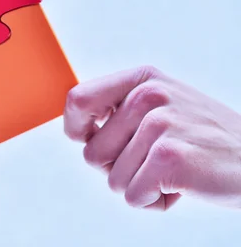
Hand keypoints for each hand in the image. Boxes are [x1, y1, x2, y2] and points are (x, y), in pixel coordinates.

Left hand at [63, 65, 240, 210]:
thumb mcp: (163, 105)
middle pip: (91, 151)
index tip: (90, 141)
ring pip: (112, 179)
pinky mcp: (170, 157)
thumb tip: (75, 129)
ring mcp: (160, 124)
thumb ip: (120, 109)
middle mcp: (148, 95)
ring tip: (173, 171)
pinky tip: (182, 186)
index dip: (76, 129)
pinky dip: (155, 201)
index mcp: (142, 79)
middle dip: (116, 168)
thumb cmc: (203, 139)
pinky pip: (133, 196)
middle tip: (154, 162)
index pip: (78, 100)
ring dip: (140, 185)